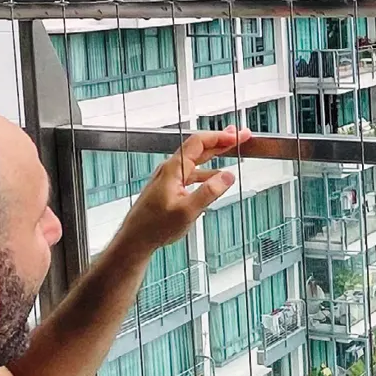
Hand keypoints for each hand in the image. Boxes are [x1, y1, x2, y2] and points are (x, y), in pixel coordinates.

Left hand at [122, 129, 244, 251]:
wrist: (135, 239)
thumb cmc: (153, 227)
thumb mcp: (187, 211)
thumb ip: (209, 192)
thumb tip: (227, 177)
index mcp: (173, 169)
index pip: (199, 142)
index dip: (220, 137)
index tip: (236, 136)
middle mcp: (170, 169)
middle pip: (199, 148)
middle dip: (221, 140)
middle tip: (240, 136)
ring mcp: (169, 178)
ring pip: (196, 160)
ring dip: (216, 154)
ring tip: (232, 150)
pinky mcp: (170, 187)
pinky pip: (192, 173)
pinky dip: (207, 171)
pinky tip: (216, 177)